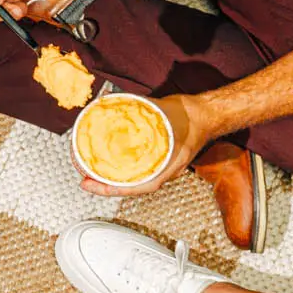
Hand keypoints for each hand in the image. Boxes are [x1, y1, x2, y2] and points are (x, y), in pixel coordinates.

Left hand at [77, 93, 206, 197]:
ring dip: (112, 178)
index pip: (138, 186)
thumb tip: (120, 103)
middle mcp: (164, 170)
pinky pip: (137, 169)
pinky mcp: (158, 159)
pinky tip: (109, 163)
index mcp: (169, 166)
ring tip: (92, 173)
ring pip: (133, 180)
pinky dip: (121, 168)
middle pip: (132, 186)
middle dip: (106, 186)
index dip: (112, 188)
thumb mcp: (167, 113)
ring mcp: (161, 167)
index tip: (92, 185)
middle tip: (85, 180)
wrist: (207, 115)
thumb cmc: (193, 119)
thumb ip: (146, 109)